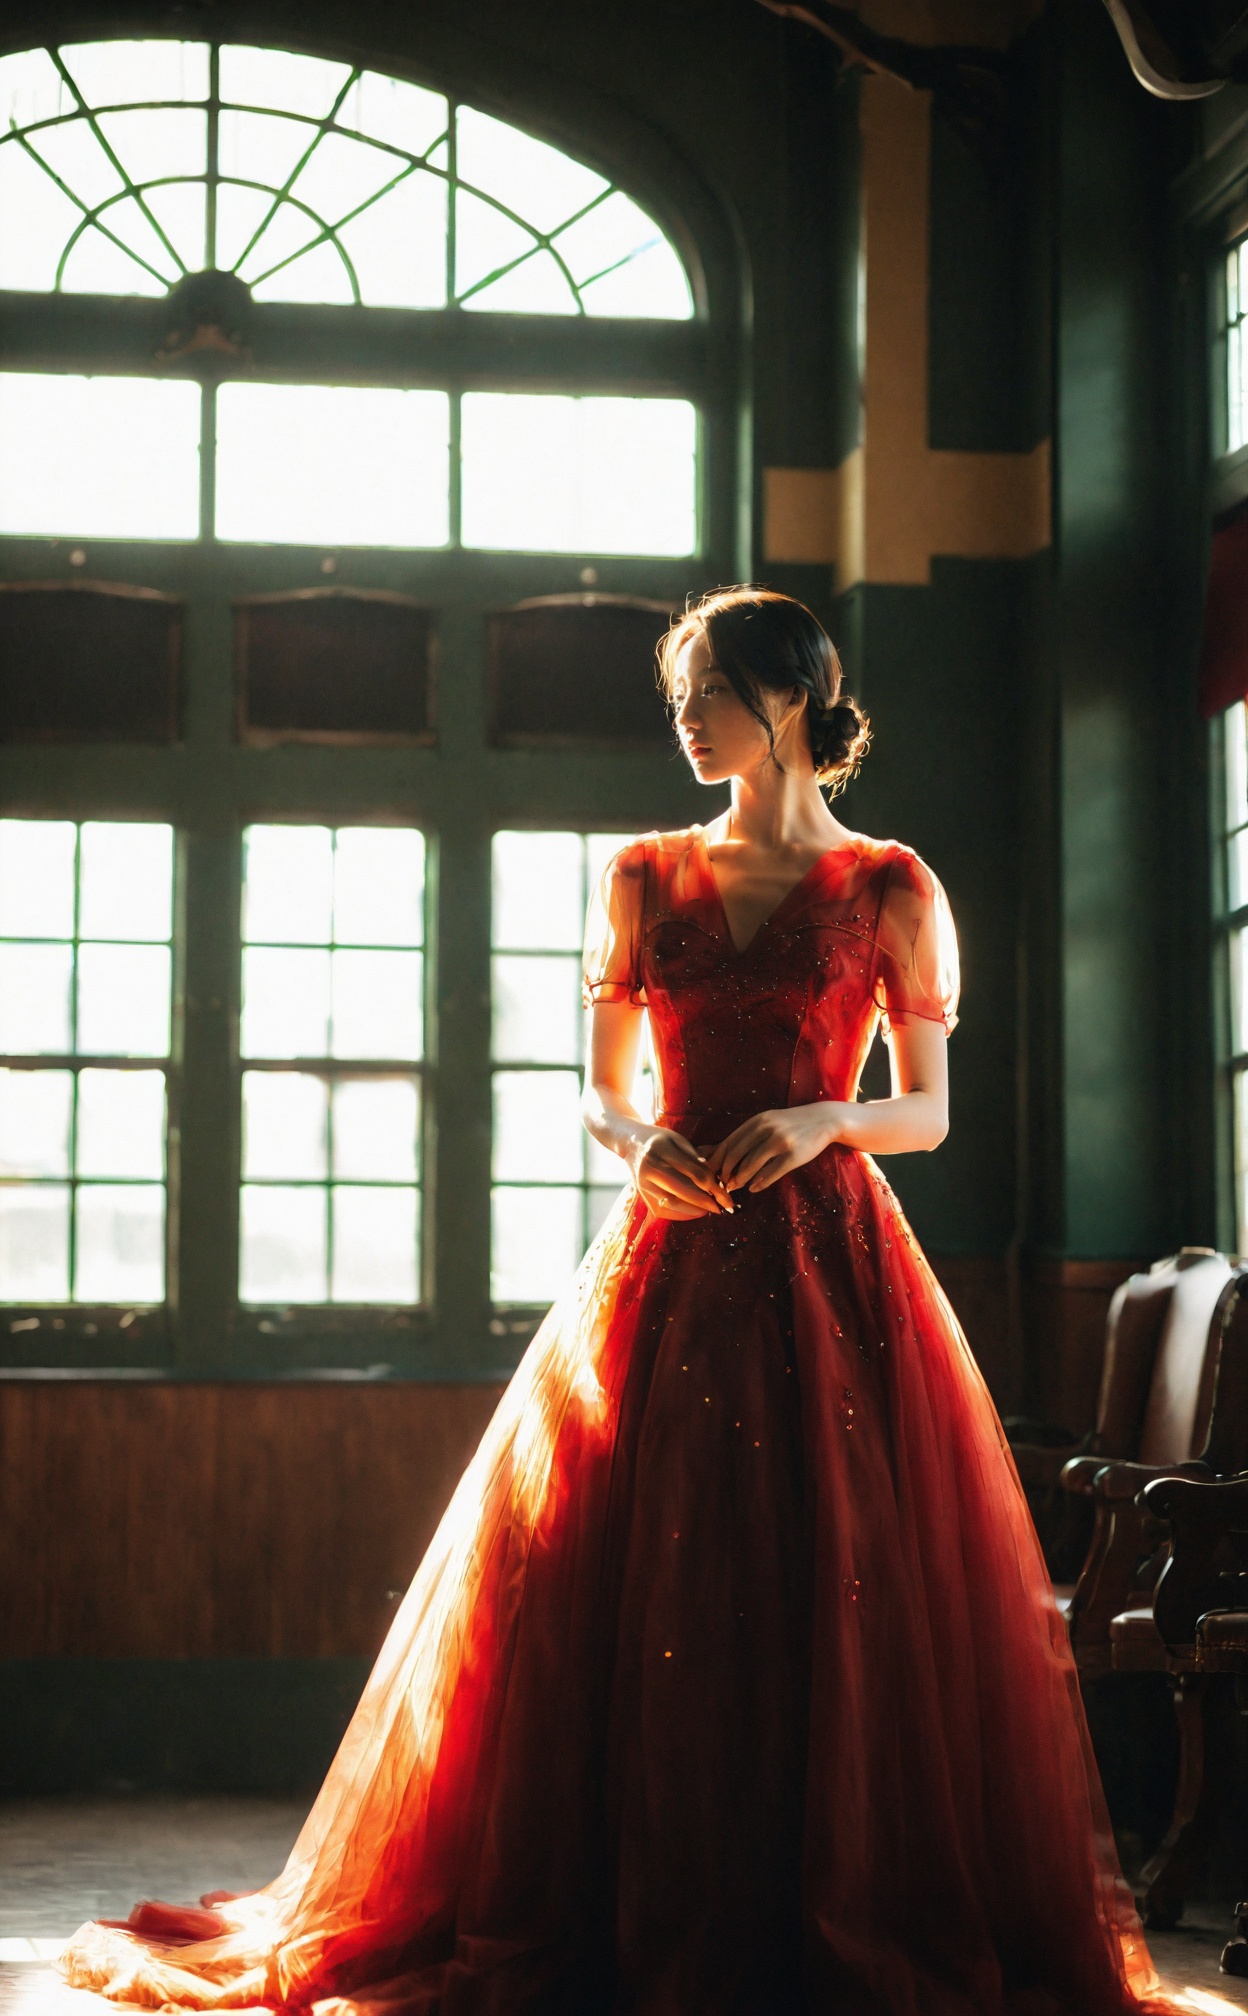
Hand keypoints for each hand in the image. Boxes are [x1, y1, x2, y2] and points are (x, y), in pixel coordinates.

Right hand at [629, 1126, 734, 1218]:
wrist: (631, 1142)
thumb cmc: (661, 1140)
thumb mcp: (678, 1140)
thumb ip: (695, 1158)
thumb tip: (714, 1180)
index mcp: (662, 1149)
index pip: (693, 1172)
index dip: (712, 1186)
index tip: (725, 1194)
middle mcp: (650, 1167)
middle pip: (683, 1190)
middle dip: (705, 1202)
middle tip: (722, 1208)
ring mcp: (643, 1183)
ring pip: (673, 1203)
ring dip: (694, 1210)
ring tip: (709, 1209)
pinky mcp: (642, 1195)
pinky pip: (664, 1211)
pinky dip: (681, 1214)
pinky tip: (694, 1211)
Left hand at [707, 1103, 845, 1193]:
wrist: (823, 1119)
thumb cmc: (790, 1123)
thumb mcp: (768, 1122)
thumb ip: (747, 1134)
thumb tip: (718, 1150)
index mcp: (758, 1121)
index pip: (730, 1142)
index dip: (718, 1159)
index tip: (711, 1171)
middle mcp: (767, 1129)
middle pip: (737, 1154)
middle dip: (726, 1171)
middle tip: (721, 1183)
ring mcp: (780, 1142)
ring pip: (752, 1165)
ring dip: (740, 1179)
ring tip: (734, 1187)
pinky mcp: (793, 1156)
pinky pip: (771, 1173)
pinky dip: (760, 1183)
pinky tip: (753, 1188)